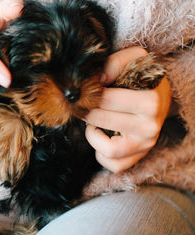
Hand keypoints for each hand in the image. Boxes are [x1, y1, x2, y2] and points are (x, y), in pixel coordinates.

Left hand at [84, 47, 170, 172]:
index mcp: (150, 101)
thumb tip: (97, 79)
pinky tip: (102, 138)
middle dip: (87, 111)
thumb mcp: (135, 60)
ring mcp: (144, 145)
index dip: (90, 94)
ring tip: (95, 123)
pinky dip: (100, 154)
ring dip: (93, 135)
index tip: (88, 90)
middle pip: (102, 120)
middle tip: (85, 105)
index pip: (107, 99)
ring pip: (108, 149)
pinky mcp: (137, 157)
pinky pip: (112, 164)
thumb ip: (115, 62)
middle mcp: (150, 127)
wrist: (160, 98)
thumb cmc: (142, 79)